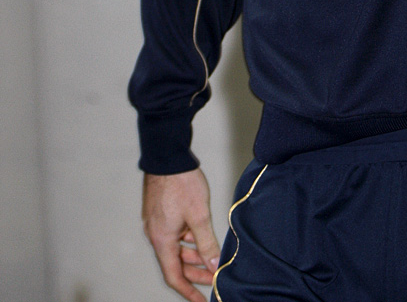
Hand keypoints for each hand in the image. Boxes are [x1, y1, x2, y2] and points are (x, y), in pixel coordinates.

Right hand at [142, 168, 219, 301]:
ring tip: (211, 258)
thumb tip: (214, 265)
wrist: (167, 155)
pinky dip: (187, 240)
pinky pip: (174, 234)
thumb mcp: (199, 216)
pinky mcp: (161, 212)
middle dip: (194, 273)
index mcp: (162, 240)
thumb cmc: (181, 182)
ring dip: (192, 256)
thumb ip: (206, 243)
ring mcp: (157, 223)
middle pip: (175, 263)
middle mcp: (156, 234)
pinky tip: (201, 237)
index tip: (201, 300)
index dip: (188, 291)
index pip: (173, 276)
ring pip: (175, 248)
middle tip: (213, 277)